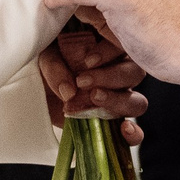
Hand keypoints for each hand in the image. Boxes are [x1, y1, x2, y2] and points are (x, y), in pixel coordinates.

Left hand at [35, 21, 149, 131]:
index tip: (88, 61)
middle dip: (110, 77)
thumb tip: (69, 91)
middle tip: (83, 81)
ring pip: (137, 102)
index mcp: (112, 50)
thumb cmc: (52, 65)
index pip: (124, 46)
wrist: (42, 91)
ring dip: (117, 101)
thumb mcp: (48, 58)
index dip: (110, 53)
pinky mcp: (115, 123)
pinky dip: (134, 133)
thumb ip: (56, 68)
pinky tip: (124, 129)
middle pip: (135, 74)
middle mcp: (123, 74)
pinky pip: (135, 133)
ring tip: (94, 98)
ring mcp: (122, 99)